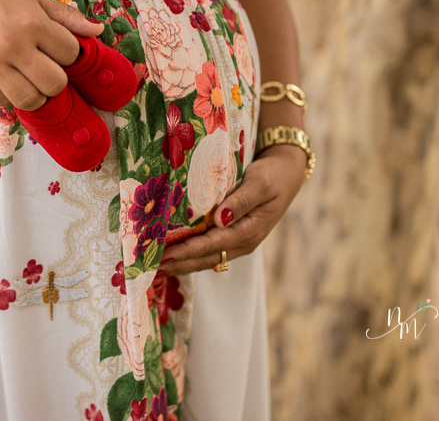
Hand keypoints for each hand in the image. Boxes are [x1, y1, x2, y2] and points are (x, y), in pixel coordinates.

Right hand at [0, 0, 103, 109]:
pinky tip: (10, 80)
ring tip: (31, 80)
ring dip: (37, 94)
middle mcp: (13, 45)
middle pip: (56, 83)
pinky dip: (12, 96)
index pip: (71, 54)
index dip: (69, 54)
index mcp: (31, 22)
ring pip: (32, 100)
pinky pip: (5, 101)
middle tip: (47, 69)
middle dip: (57, 79)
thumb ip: (65, 16)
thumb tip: (97, 30)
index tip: (58, 49)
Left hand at [159, 143, 306, 274]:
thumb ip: (241, 201)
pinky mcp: (233, 237)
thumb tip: (220, 219)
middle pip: (206, 258)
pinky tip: (173, 255)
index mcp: (250, 230)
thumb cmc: (273, 174)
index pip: (212, 245)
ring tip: (156, 266)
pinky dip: (191, 255)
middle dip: (178, 264)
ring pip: (206, 258)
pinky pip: (210, 251)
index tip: (164, 255)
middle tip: (150, 267)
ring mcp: (239, 242)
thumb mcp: (260, 183)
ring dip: (182, 263)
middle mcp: (243, 242)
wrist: (287, 172)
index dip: (187, 251)